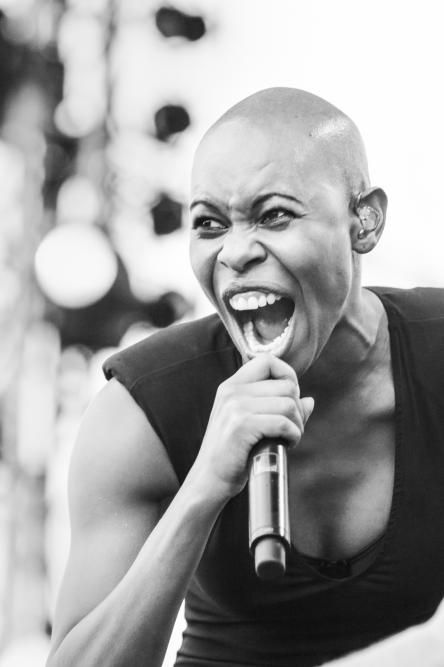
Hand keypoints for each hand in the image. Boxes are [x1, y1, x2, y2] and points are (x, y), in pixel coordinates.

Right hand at [192, 353, 313, 501]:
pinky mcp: (241, 426)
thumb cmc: (233, 453)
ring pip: (289, 404)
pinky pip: (284, 423)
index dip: (288, 375)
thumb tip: (309, 401)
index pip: (268, 361)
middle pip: (286, 385)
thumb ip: (278, 408)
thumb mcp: (252, 423)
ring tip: (289, 438)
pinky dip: (294, 435)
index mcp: (231, 385)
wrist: (209, 480)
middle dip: (297, 409)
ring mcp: (235, 407)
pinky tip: (287, 444)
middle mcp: (232, 391)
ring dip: (298, 424)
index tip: (291, 399)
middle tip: (292, 428)